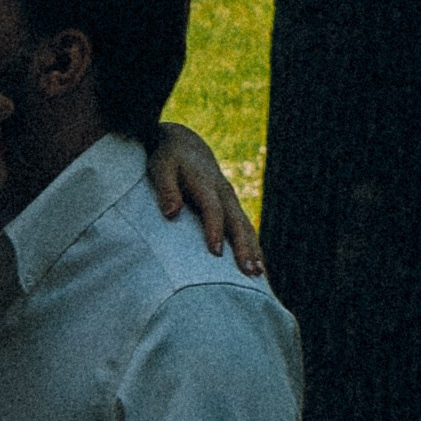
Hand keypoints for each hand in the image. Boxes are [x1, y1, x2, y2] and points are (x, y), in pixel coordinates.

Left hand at [149, 122, 262, 274]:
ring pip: (246, 227)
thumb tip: (171, 213)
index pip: (213, 209)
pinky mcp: (232, 208)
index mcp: (206, 183)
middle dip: (244, 247)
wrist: (186, 145)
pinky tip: (258, 268)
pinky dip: (254, 248)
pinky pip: (246, 229)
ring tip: (259, 275)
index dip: (215, 229)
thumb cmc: (169, 159)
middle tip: (248, 271)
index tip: (216, 252)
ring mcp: (231, 200)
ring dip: (254, 251)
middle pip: (237, 222)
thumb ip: (166, 190)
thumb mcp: (161, 168)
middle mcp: (224, 193)